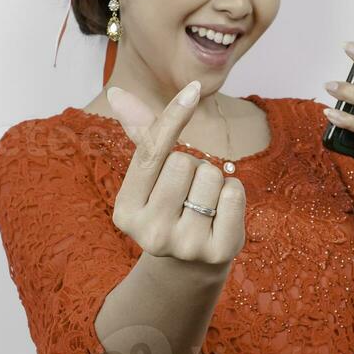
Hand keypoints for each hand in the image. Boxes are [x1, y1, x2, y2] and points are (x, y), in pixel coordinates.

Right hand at [106, 82, 247, 269]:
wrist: (190, 266)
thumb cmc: (171, 207)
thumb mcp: (151, 177)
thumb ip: (141, 134)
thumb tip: (118, 92)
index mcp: (126, 210)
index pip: (151, 151)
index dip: (173, 116)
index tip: (194, 87)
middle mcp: (149, 232)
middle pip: (185, 161)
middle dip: (194, 165)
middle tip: (188, 193)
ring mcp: (184, 245)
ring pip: (213, 175)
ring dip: (215, 181)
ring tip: (204, 205)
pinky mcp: (216, 252)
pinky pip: (235, 194)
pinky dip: (235, 195)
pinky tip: (222, 214)